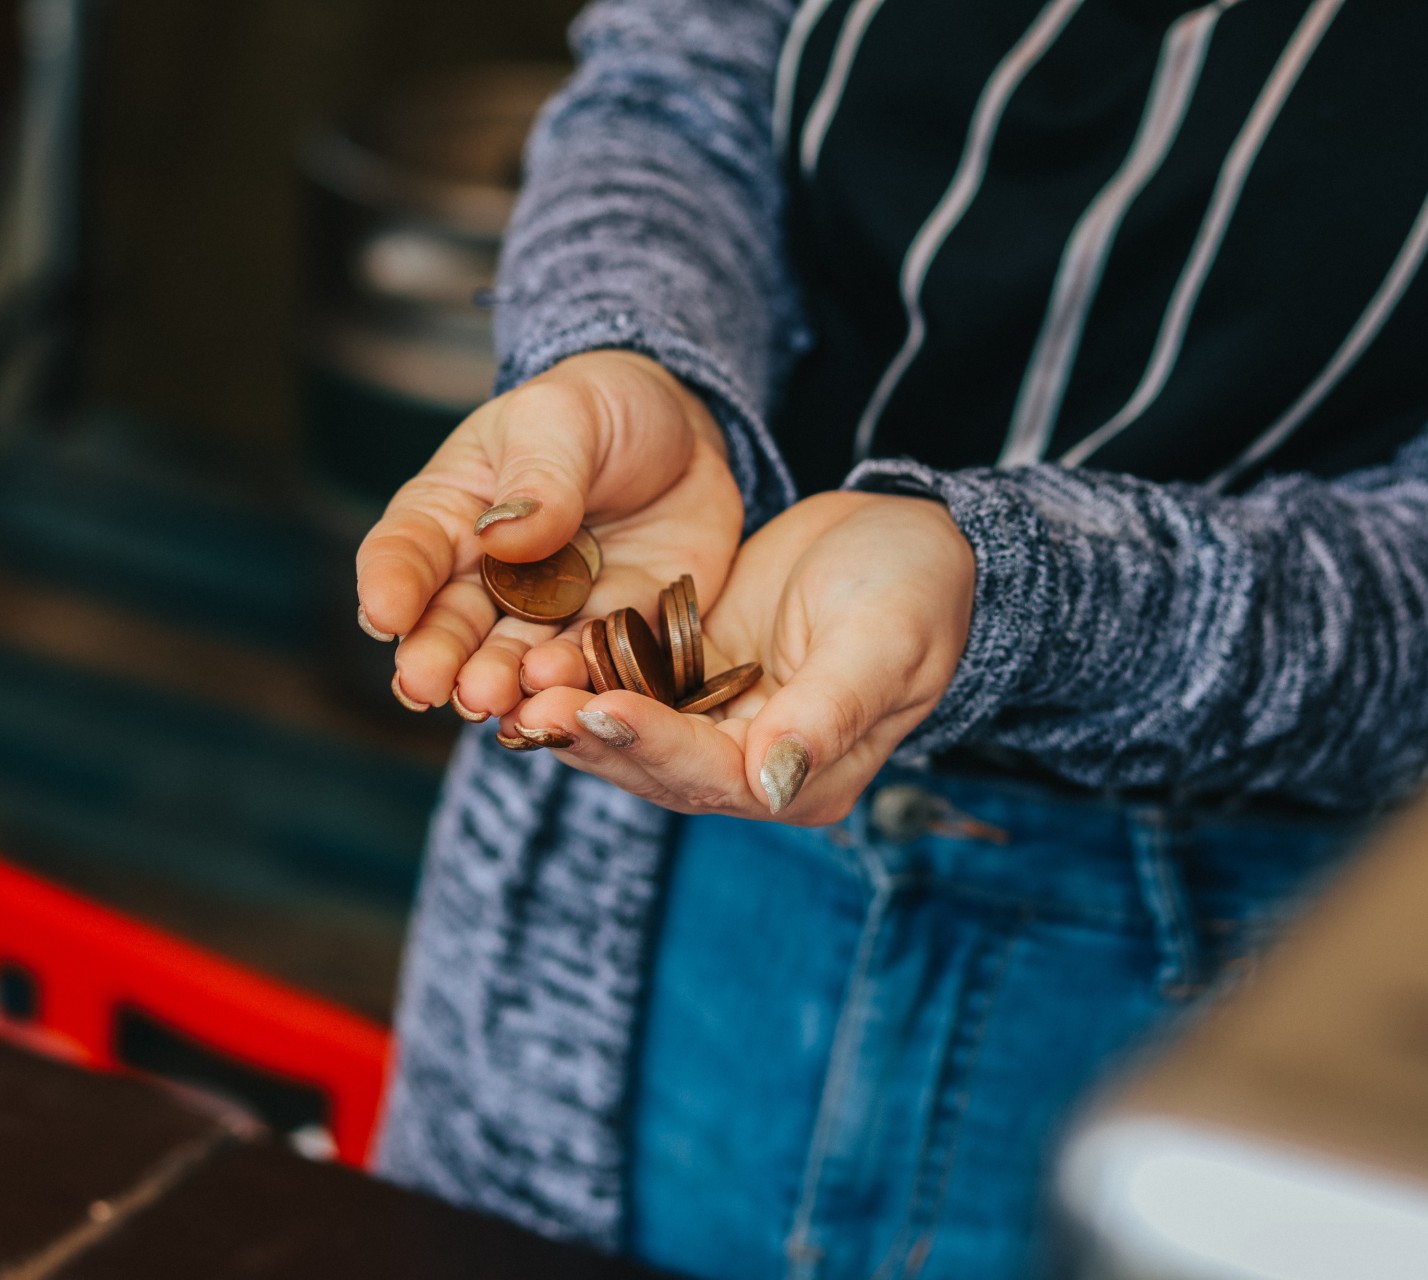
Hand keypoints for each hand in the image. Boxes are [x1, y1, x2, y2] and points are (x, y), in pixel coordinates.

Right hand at [356, 350, 743, 719]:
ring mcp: (549, 611)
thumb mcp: (563, 415)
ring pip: (512, 656)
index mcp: (451, 511)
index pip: (407, 549)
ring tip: (490, 698)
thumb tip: (503, 536)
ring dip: (497, 680)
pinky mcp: (612, 632)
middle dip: (436, 654)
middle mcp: (488, 574)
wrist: (689, 435)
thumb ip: (537, 474)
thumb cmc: (600, 410)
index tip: (383, 613)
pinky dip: (573, 684)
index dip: (390, 582)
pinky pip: (589, 663)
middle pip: (450, 621)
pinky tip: (561, 695)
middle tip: (426, 684)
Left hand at [501, 491, 975, 823]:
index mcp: (804, 779)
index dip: (654, 744)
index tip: (600, 709)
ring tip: (512, 682)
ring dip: (570, 711)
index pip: (715, 774)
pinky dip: (578, 675)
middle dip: (590, 732)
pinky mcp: (685, 682)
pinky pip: (621, 686)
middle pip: (655, 764)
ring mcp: (712, 727)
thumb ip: (829, 712)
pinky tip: (526, 655)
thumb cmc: (915, 590)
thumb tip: (773, 785)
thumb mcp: (883, 641)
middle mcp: (751, 771)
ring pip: (625, 733)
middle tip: (529, 701)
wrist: (909, 543)